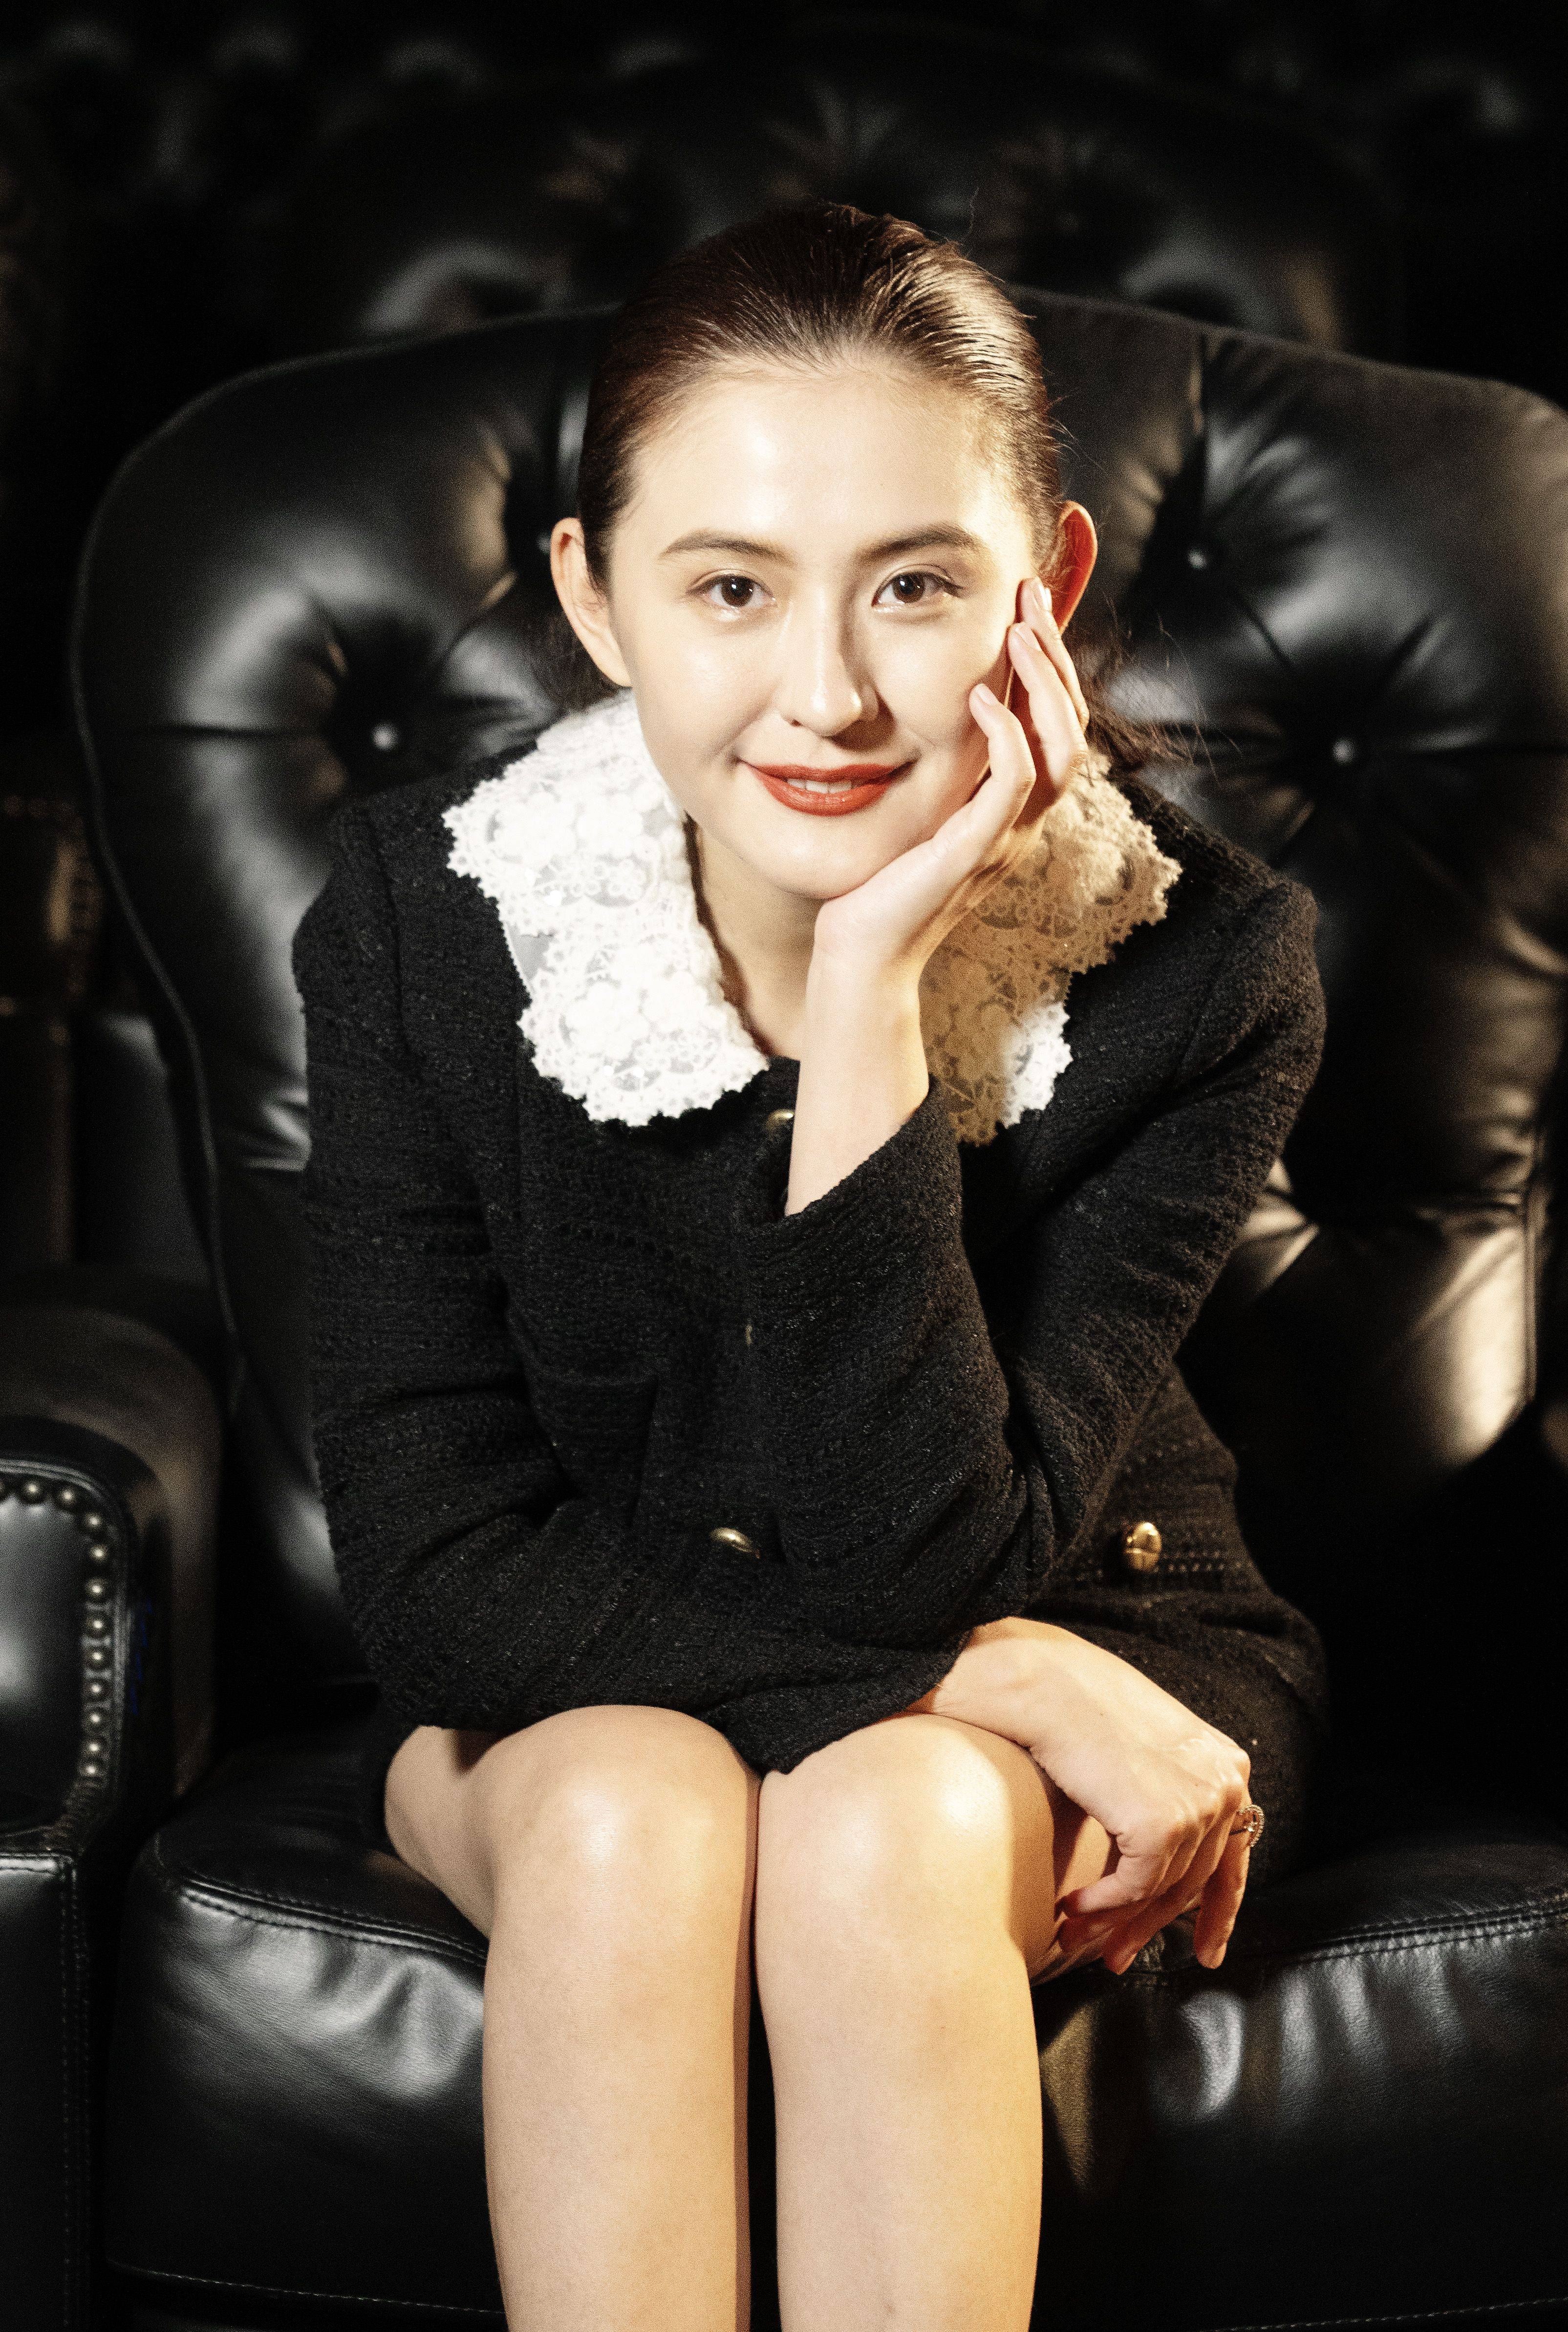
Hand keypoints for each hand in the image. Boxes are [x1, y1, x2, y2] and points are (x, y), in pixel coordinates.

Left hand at [809, 576, 1093, 982]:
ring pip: (1061, 751)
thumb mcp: (917, 805)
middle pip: (1072, 727)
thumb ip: (940, 764)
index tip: (1029, 603)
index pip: (1058, 723)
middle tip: (1032, 596)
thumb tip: (938, 704)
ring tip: (1019, 633)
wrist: (861, 953)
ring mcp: (1003, 839)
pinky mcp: (973, 852)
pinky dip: (1009, 738)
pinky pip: (1013, 787)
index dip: (1052, 662)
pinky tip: (983, 697)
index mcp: (1011, 808)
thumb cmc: (879, 879)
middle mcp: (1019, 822)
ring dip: (1045, 685)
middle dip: (1056, 656)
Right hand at [926, 1617, 1257, 1972]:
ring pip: (1162, 1891)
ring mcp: (1200, 1802)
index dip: (1219, 1911)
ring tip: (1075, 1935)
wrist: (1037, 1681)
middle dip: (1150, 1927)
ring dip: (1115, 1924)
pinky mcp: (1164, 1823)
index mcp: (1223, 1763)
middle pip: (1194, 1881)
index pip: (1235, 1854)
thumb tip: (1159, 1862)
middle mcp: (1224, 1781)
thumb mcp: (1138, 1751)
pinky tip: (1070, 1909)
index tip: (1204, 1952)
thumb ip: (1162, 1792)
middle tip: (1116, 1960)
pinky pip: (1136, 1889)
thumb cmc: (1071, 1706)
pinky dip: (1103, 1907)